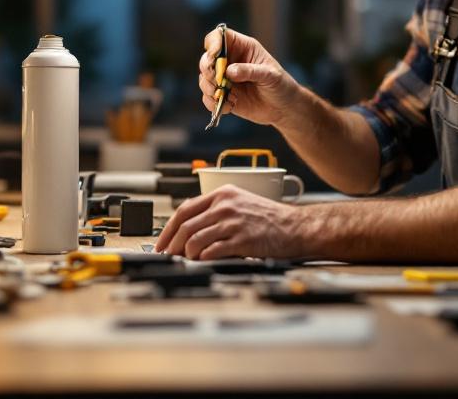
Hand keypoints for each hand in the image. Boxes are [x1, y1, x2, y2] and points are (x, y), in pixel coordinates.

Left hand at [154, 185, 307, 259]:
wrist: (296, 227)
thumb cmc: (269, 218)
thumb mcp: (240, 203)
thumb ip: (216, 210)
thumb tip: (190, 229)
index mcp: (222, 194)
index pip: (184, 209)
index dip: (168, 228)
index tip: (162, 242)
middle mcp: (225, 205)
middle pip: (186, 225)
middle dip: (172, 244)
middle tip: (168, 256)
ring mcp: (233, 222)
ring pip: (195, 239)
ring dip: (186, 253)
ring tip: (187, 260)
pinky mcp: (241, 240)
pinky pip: (212, 251)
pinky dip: (203, 259)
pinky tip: (203, 262)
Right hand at [198, 26, 300, 126]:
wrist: (283, 108)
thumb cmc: (281, 85)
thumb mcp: (270, 75)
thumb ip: (250, 71)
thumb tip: (229, 71)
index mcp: (242, 48)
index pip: (220, 36)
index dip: (213, 43)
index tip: (214, 56)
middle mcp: (230, 61)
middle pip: (207, 58)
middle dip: (208, 70)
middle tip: (218, 80)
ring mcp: (224, 79)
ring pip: (204, 79)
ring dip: (209, 88)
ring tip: (226, 96)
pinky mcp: (222, 96)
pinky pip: (208, 98)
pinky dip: (213, 103)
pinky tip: (230, 106)